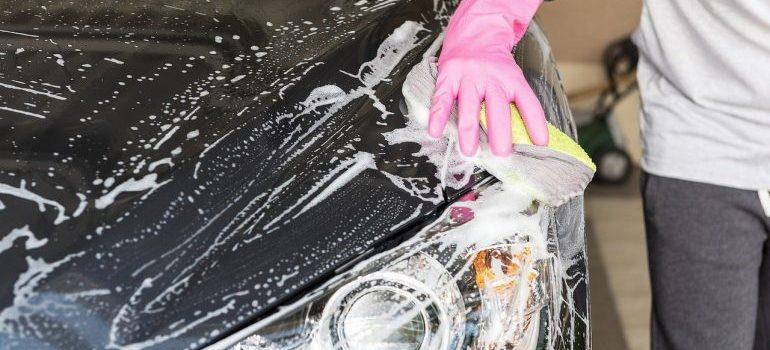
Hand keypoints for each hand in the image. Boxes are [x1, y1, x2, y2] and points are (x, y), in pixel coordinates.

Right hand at [428, 0, 546, 156]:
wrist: (475, 30)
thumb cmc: (494, 63)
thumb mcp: (512, 76)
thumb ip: (517, 103)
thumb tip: (529, 137)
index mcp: (512, 79)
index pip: (528, 102)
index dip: (536, 123)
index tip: (540, 143)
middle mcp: (491, 78)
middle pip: (497, 108)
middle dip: (500, 132)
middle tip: (501, 153)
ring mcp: (468, 77)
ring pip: (469, 107)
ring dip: (469, 131)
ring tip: (470, 151)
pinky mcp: (448, 77)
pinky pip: (441, 99)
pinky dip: (437, 117)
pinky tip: (435, 132)